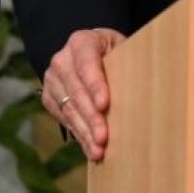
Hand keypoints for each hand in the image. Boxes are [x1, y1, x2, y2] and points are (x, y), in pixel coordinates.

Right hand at [39, 27, 126, 161]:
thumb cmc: (114, 52)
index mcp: (81, 42)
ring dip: (85, 132)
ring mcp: (52, 80)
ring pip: (69, 109)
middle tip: (104, 138)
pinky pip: (64, 120)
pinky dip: (79, 135)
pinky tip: (90, 149)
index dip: (95, 85)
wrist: (91, 53)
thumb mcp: (122, 48)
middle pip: (76, 92)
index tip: (104, 105)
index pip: (87, 64)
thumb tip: (144, 84)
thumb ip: (128, 61)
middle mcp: (61, 60)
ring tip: (98, 150)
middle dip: (91, 117)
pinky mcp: (49, 98)